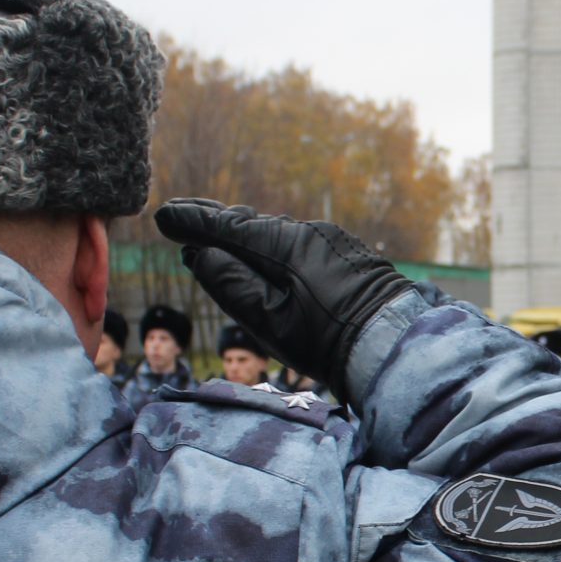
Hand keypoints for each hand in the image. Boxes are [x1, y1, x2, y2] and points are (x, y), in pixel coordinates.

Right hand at [154, 200, 413, 401]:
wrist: (396, 347)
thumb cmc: (329, 342)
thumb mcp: (270, 321)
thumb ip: (231, 286)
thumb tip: (200, 255)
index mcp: (287, 246)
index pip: (229, 227)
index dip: (194, 222)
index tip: (164, 216)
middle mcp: (310, 234)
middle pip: (252, 224)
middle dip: (214, 220)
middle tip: (179, 214)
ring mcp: (332, 242)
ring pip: (276, 234)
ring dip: (243, 233)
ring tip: (213, 229)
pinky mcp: (347, 256)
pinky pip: (298, 243)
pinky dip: (271, 244)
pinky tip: (261, 250)